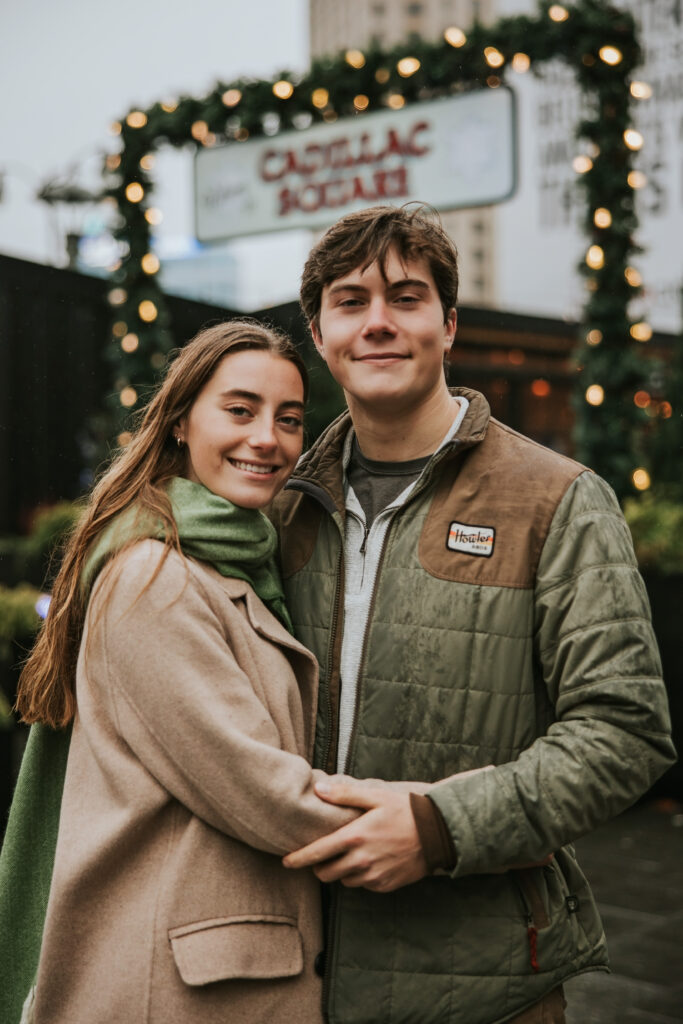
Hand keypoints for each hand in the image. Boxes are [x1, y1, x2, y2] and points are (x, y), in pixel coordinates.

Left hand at [282, 779, 427, 892]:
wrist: (437, 833)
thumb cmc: (404, 810)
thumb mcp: (375, 796)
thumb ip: (345, 794)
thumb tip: (319, 789)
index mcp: (355, 837)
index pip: (317, 853)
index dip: (298, 859)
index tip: (286, 861)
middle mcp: (361, 860)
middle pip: (326, 874)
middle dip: (319, 866)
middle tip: (323, 855)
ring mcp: (374, 876)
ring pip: (344, 881)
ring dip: (341, 871)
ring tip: (350, 855)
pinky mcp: (385, 886)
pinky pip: (363, 885)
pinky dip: (360, 876)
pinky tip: (369, 861)